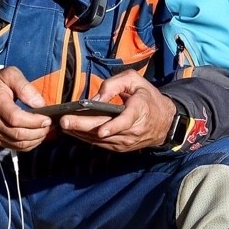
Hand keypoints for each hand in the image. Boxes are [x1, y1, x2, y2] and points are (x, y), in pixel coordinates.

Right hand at [0, 66, 51, 150]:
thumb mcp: (11, 74)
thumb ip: (25, 87)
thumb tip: (39, 104)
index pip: (15, 118)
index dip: (34, 121)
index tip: (47, 119)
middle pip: (17, 133)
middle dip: (37, 132)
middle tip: (49, 125)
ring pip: (17, 143)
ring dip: (35, 139)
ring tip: (44, 130)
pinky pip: (14, 147)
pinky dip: (28, 145)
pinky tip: (36, 136)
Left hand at [58, 70, 176, 151]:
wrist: (165, 122)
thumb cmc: (148, 97)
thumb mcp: (135, 81)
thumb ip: (114, 84)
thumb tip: (94, 99)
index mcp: (139, 110)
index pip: (126, 121)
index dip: (113, 127)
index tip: (101, 131)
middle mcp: (132, 130)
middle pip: (104, 131)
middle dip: (83, 126)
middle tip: (64, 122)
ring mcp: (126, 141)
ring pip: (99, 139)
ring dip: (80, 133)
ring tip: (63, 126)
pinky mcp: (120, 148)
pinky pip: (100, 144)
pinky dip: (85, 138)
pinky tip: (73, 132)